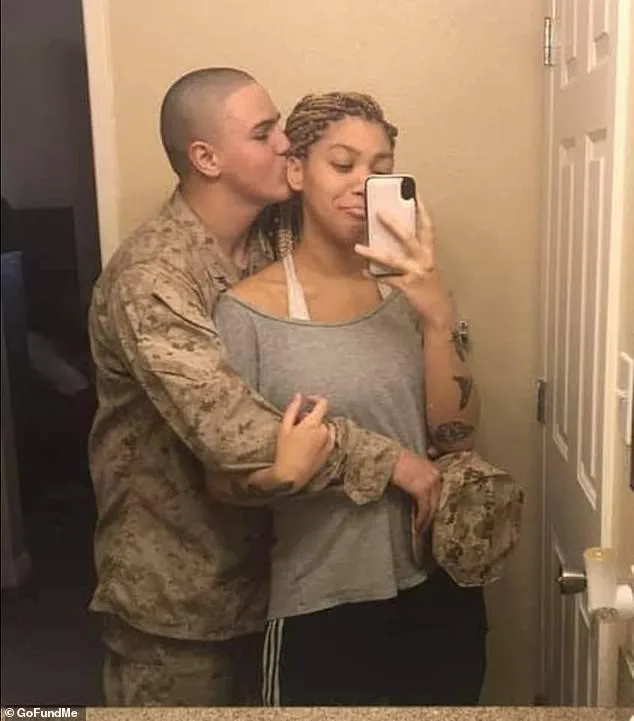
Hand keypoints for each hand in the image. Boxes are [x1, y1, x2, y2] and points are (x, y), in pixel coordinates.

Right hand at [273, 393, 334, 487]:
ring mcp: (329, 442)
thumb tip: (299, 396)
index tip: (306, 401)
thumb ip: (292, 409)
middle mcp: (325, 431)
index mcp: (314, 423)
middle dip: (309, 417)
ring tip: (301, 437)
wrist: (291, 475)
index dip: (315, 399)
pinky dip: (321, 436)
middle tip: (295, 425)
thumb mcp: (284, 427)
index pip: (323, 403)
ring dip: (315, 427)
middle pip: (320, 417)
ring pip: (323, 428)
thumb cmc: (285, 450)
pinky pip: (328, 438)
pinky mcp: (329, 452)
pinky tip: (309, 444)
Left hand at [354, 195, 452, 329]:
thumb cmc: (427, 285)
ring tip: (358, 247)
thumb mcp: (423, 265)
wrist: (437, 310)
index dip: (421, 210)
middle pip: (408, 237)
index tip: (414, 194)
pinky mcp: (408, 286)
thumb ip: (411, 252)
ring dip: (373, 252)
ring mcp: (416, 273)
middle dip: (393, 224)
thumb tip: (389, 239)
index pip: (427, 226)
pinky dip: (373, 275)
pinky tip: (363, 272)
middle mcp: (424, 260)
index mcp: (429, 251)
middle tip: (378, 211)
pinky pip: (387, 279)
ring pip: (392, 260)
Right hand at [392, 449, 440, 531]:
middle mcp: (436, 476)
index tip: (429, 515)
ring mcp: (430, 483)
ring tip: (420, 530)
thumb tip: (419, 492)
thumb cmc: (396, 461)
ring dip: (426, 520)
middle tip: (425, 527)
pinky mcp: (422, 490)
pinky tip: (416, 525)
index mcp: (435, 470)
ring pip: (431, 507)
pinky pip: (424, 508)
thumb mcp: (414, 467)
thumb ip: (421, 477)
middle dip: (431, 516)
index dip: (433, 506)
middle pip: (436, 501)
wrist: (387, 457)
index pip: (437, 493)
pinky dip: (421, 518)